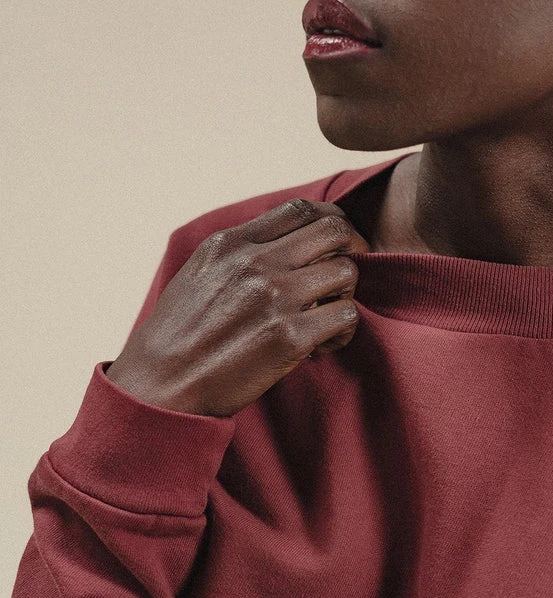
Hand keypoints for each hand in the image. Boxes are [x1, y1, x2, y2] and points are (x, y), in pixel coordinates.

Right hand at [105, 200, 370, 416]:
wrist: (158, 388)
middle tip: (339, 281)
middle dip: (349, 252)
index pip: (301, 209)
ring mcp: (276, 298)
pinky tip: (322, 345)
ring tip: (325, 318)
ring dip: (344, 296)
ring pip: (347, 273)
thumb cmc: (176, 336)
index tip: (332, 246)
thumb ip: (238, 253)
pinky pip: (345, 317)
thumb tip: (280, 243)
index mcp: (232, 243)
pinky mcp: (290, 338)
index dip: (328, 223)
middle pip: (334, 232)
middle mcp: (256, 263)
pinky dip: (342, 331)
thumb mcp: (198, 274)